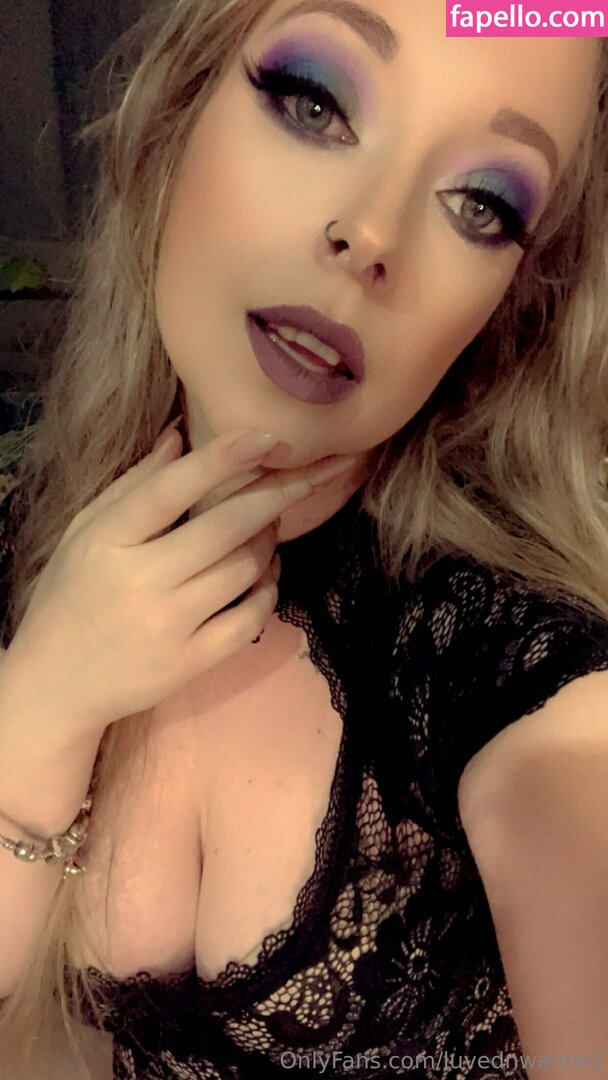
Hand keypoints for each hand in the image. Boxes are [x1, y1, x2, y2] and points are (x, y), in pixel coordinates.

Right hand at [4, 427, 352, 740]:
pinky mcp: (191, 663)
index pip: (169, 491)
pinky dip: (268, 590)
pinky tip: (266, 573)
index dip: (220, 460)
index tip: (266, 436)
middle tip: (305, 474)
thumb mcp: (86, 533)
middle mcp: (141, 583)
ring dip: (269, 540)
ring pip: (244, 570)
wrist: (56, 683)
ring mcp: (168, 626)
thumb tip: (178, 437)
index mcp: (108, 541)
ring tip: (269, 525)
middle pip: (224, 529)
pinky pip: (249, 619)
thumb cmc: (71, 596)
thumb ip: (134, 485)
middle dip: (275, 495)